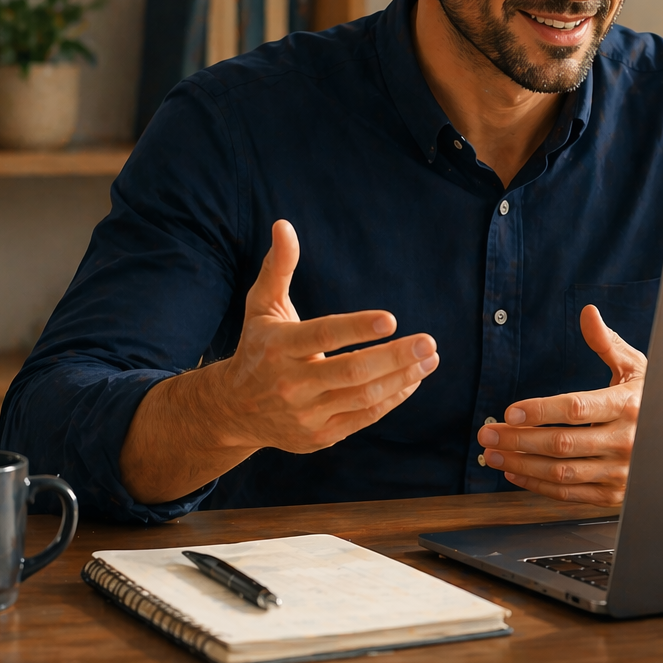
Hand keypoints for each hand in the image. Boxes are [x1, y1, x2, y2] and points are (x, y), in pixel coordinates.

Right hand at [121, 219, 438, 502]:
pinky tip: (413, 379)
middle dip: (395, 357)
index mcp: (277, 348)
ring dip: (402, 378)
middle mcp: (290, 384)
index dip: (357, 328)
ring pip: (363, 398)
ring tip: (431, 358)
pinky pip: (364, 417)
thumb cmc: (258, 347)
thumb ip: (278, 267)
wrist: (232, 410)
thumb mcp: (262, 306)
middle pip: (352, 372)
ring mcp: (305, 415)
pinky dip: (392, 399)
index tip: (391, 319)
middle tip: (429, 341)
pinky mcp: (319, 437)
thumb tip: (284, 225)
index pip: (323, 336)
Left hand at [476, 304, 645, 506]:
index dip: (540, 410)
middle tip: (486, 434)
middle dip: (518, 439)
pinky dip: (537, 485)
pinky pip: (568, 494)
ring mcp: (621, 472)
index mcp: (629, 405)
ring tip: (492, 454)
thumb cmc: (650, 399)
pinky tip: (514, 472)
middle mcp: (626, 441)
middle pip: (562, 444)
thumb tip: (587, 313)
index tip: (509, 411)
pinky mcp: (614, 495)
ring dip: (521, 464)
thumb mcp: (636, 368)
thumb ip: (607, 343)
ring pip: (561, 473)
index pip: (577, 409)